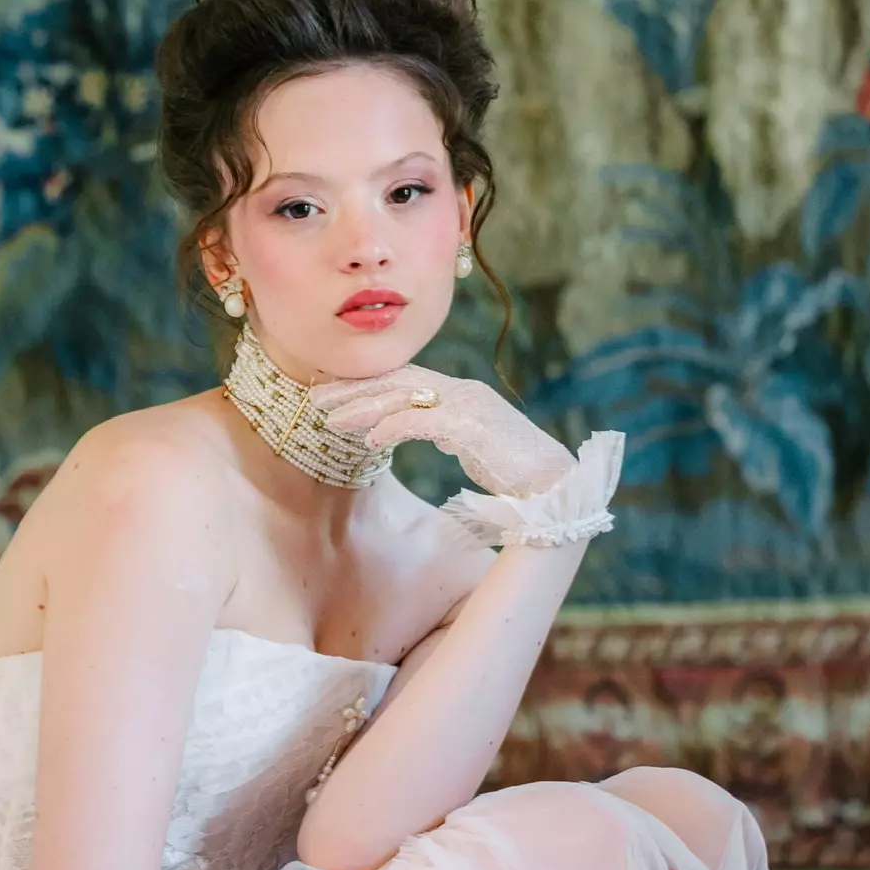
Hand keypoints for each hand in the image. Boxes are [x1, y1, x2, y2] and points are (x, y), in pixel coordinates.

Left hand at [309, 362, 576, 498]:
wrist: (557, 489)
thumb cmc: (517, 476)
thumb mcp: (472, 448)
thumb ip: (446, 434)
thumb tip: (419, 432)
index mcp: (461, 396)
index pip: (404, 381)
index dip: (365, 384)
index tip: (330, 392)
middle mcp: (462, 393)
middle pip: (396, 381)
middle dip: (352, 389)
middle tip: (313, 398)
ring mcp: (469, 406)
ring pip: (403, 396)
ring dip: (362, 407)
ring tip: (328, 420)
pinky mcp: (473, 427)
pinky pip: (423, 421)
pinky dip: (393, 427)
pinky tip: (369, 441)